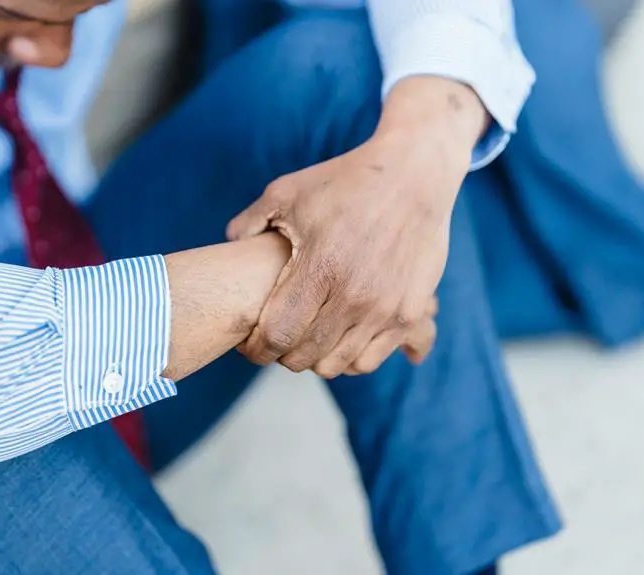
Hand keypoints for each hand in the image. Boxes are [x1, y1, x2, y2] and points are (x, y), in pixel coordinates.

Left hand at [227, 77, 487, 377]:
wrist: (414, 173)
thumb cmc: (344, 182)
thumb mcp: (286, 192)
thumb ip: (250, 221)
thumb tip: (229, 245)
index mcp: (319, 268)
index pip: (278, 336)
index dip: (256, 349)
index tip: (250, 344)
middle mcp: (354, 295)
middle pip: (304, 357)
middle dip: (281, 356)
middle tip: (276, 340)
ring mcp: (385, 307)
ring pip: (337, 365)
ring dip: (314, 359)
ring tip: (306, 339)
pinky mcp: (409, 312)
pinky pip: (370, 360)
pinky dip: (348, 359)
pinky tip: (337, 339)